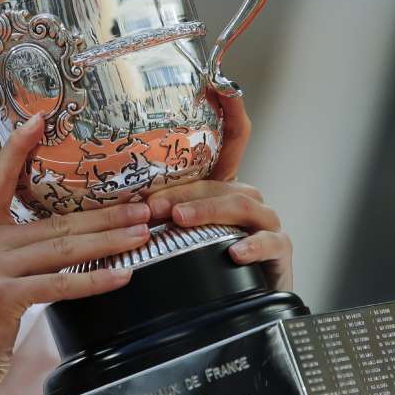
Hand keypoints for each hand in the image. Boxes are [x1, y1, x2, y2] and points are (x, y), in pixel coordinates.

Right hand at [0, 114, 147, 394]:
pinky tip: (121, 274)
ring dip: (110, 242)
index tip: (40, 119)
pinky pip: (59, 284)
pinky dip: (94, 281)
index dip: (19, 146)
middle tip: (143, 207)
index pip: (0, 178)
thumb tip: (67, 238)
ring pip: (63, 248)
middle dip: (105, 214)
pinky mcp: (3, 296)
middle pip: (56, 221)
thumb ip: (18, 252)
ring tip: (142, 234)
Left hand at [146, 93, 293, 290]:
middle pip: (221, 182)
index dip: (231, 111)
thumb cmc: (199, 267)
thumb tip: (114, 198)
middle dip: (186, 190)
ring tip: (180, 220)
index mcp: (222, 189)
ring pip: (241, 206)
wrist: (240, 308)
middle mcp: (247, 199)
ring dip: (208, 211)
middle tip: (152, 206)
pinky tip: (232, 252)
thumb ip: (154, 213)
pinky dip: (251, 246)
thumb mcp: (174, 234)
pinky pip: (270, 241)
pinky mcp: (280, 250)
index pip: (230, 143)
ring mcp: (266, 223)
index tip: (220, 86)